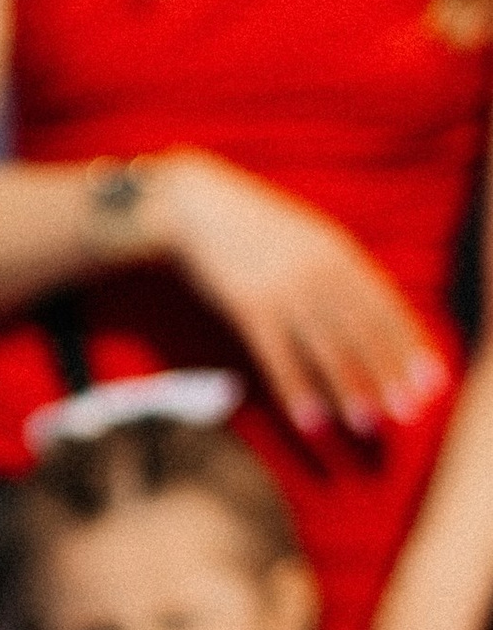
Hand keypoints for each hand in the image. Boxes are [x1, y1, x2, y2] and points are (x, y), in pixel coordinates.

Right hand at [154, 153, 445, 439]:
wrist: (197, 207)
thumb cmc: (251, 227)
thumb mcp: (306, 237)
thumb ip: (335, 267)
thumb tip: (365, 307)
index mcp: (339, 253)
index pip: (386, 307)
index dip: (410, 347)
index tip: (430, 381)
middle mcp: (320, 272)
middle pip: (364, 332)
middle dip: (389, 374)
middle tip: (408, 412)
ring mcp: (286, 289)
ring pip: (327, 347)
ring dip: (349, 388)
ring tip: (367, 422)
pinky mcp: (251, 307)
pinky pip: (279, 357)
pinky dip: (296, 390)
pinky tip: (310, 420)